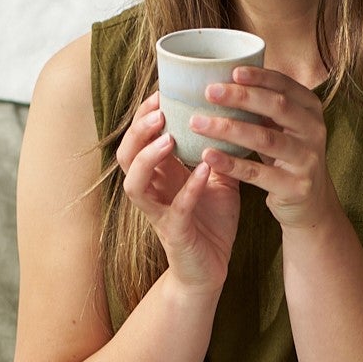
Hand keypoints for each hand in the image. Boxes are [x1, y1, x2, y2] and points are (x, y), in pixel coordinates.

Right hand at [116, 92, 241, 290]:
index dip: (144, 115)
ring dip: (149, 158)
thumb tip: (237, 115)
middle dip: (138, 130)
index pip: (139, 139)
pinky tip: (204, 170)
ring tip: (168, 137)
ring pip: (134, 183)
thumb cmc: (211, 223)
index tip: (163, 91)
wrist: (212, 270)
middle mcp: (152, 192)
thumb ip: (218, 151)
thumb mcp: (217, 179)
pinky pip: (175, 209)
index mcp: (159, 175)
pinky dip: (189, 188)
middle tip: (160, 109)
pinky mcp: (174, 234)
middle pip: (126, 156)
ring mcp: (158, 213)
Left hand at [191, 68, 341, 232]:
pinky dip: (231, 163)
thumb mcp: (284, 128)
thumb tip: (223, 78)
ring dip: (228, 128)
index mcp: (311, 110)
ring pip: (265, 139)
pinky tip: (208, 155)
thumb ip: (265, 107)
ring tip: (197, 123)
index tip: (231, 71)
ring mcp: (307, 160)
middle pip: (277, 106)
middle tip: (208, 92)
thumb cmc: (288, 158)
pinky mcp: (295, 187)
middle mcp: (314, 131)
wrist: (311, 203)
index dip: (259, 77)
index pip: (285, 85)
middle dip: (241, 97)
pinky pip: (257, 173)